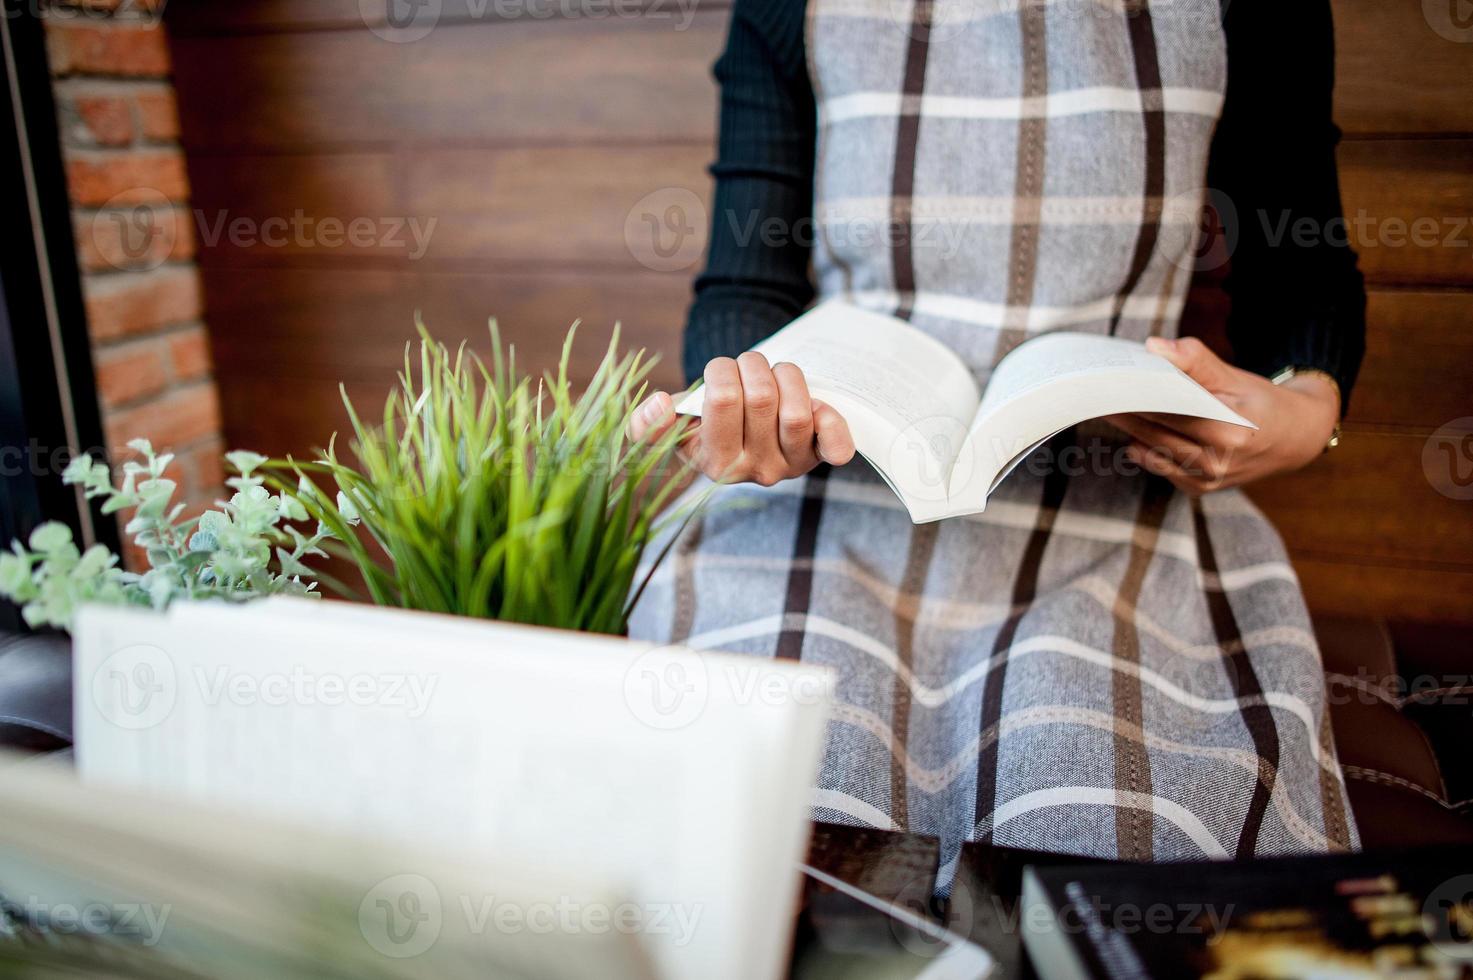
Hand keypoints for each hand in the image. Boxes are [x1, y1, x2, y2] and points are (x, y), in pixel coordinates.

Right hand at [630, 353, 854, 485]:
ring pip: (796, 410)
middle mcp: (755, 471)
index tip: (718, 369)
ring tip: (773, 372)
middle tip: (745, 365)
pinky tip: (821, 408)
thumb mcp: (675, 426)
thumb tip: (658, 403)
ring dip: (785, 375)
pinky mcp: (820, 456)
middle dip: (751, 365)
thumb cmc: (709, 424)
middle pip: (761, 398)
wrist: (747, 432)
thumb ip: (649, 424)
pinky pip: (835, 443)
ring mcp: (791, 465)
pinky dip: (834, 425)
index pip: (721, 401)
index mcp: (715, 463)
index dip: (721, 370)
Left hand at [1105, 336, 1339, 494]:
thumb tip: (1154, 348)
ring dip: (1129, 429)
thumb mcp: (1235, 376)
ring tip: (1106, 406)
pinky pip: (1161, 466)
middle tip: (1096, 390)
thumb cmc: (1261, 402)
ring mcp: (1207, 479)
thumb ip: (1195, 362)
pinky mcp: (1199, 489)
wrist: (1295, 438)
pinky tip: (1131, 430)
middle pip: (1154, 431)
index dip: (1136, 393)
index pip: (1168, 409)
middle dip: (1124, 409)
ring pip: (1152, 450)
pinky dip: (1144, 448)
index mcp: (1229, 430)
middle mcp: (1217, 461)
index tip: (1110, 379)